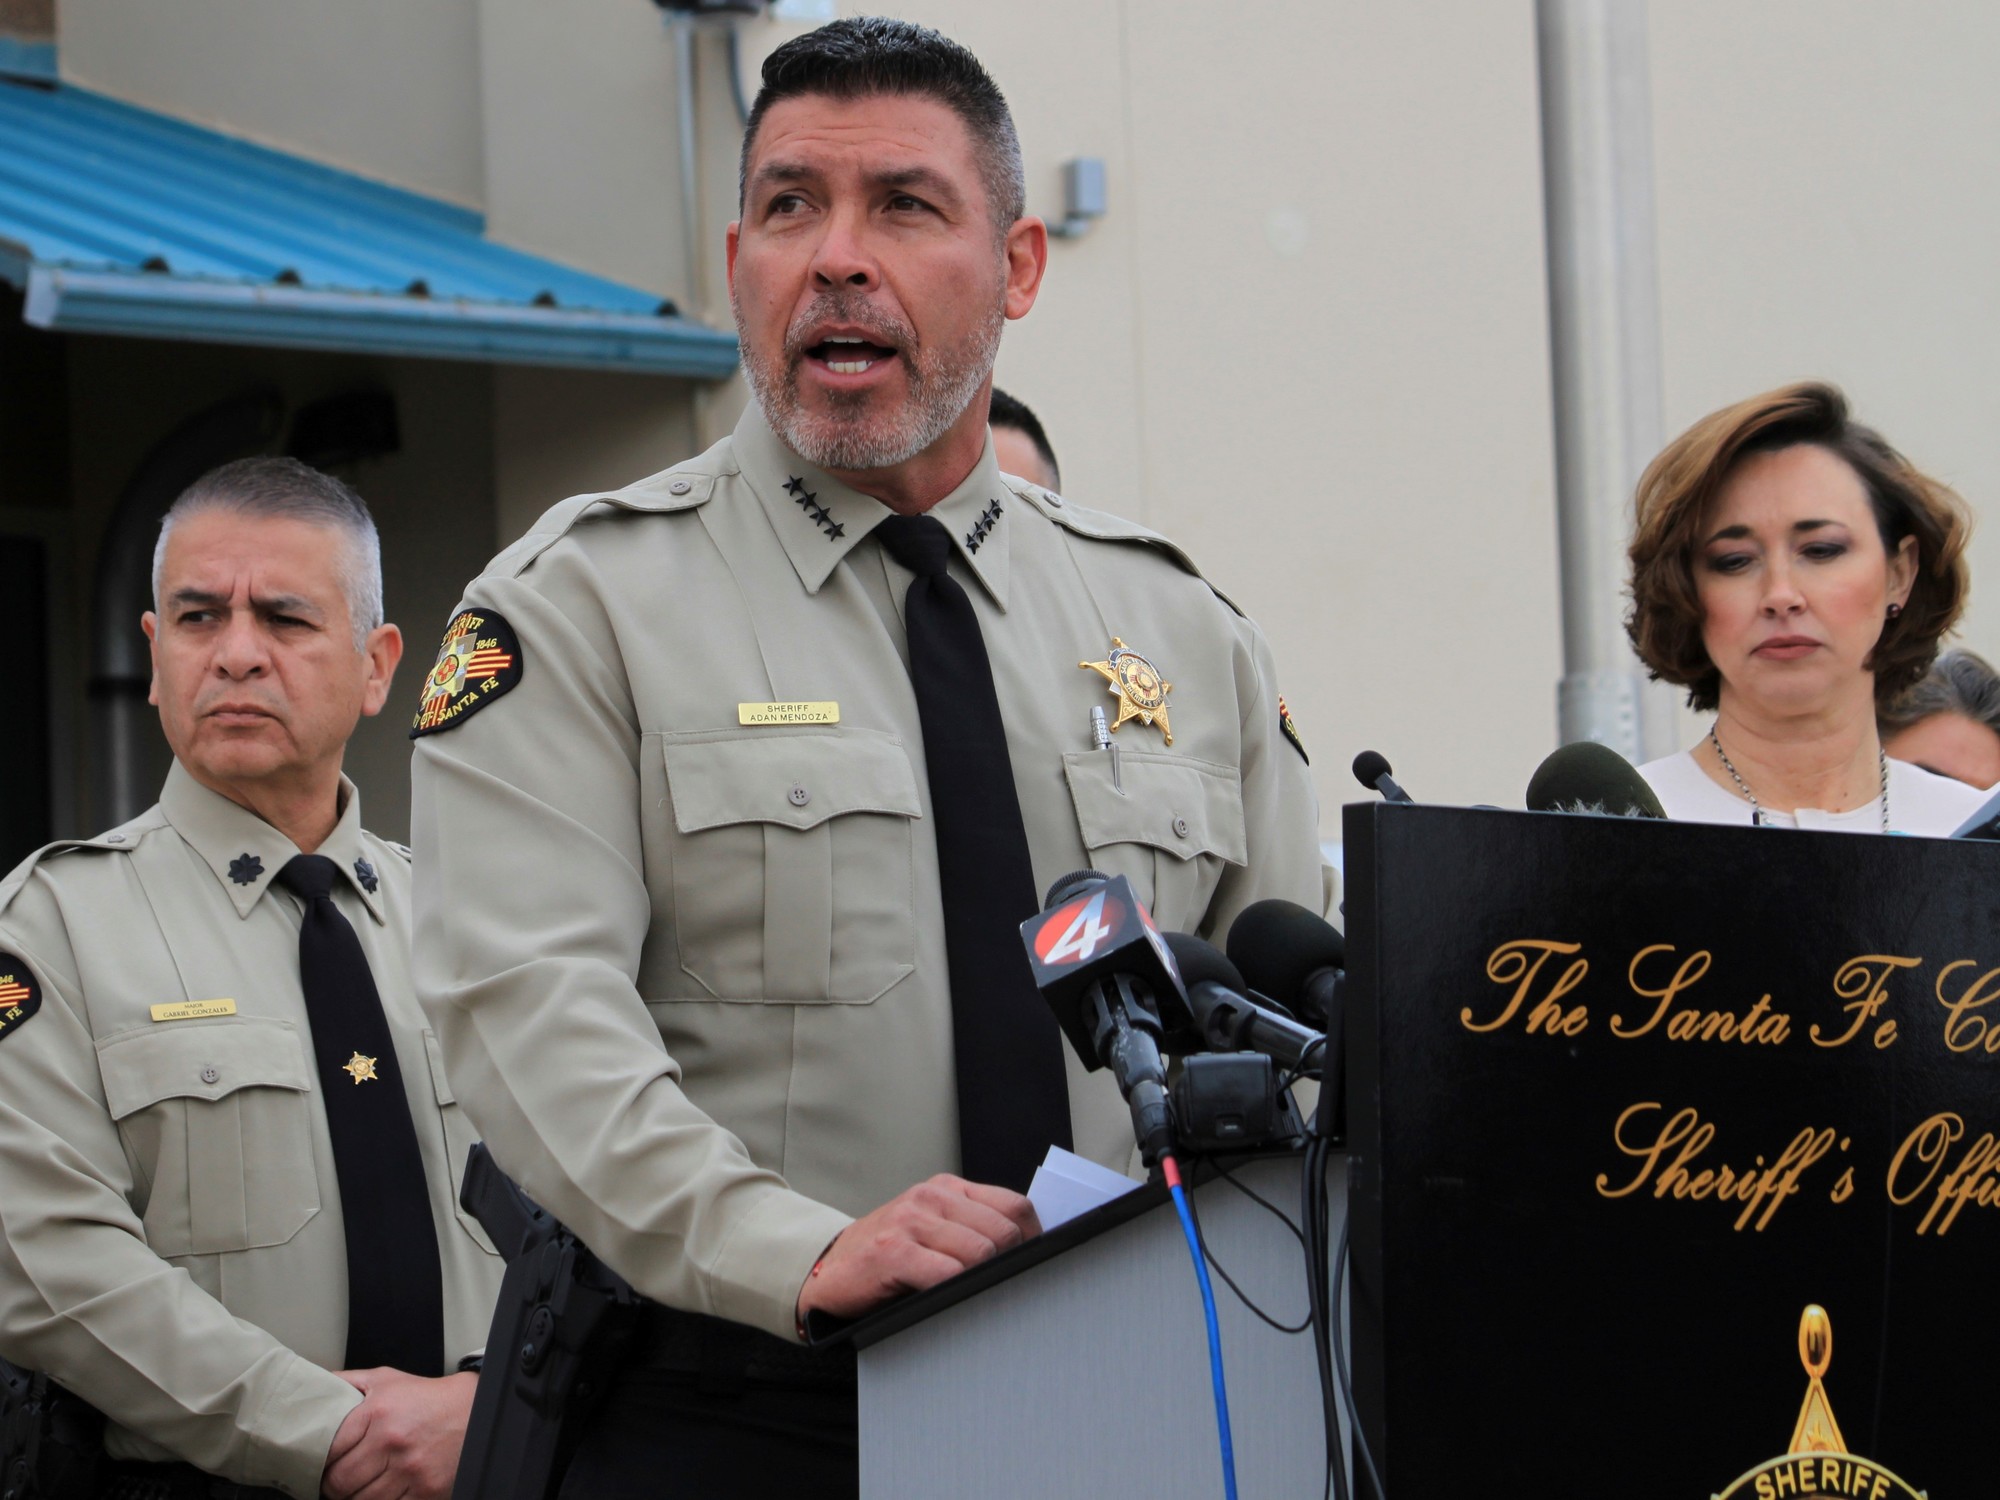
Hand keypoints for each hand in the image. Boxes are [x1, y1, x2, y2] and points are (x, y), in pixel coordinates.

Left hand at [321, 1368, 477, 1499]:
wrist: (472, 1410)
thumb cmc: (425, 1398)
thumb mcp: (385, 1380)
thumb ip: (346, 1383)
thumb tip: (312, 1389)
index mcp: (378, 1412)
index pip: (328, 1450)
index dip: (318, 1461)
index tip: (319, 1464)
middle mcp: (392, 1441)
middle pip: (339, 1483)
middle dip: (333, 1486)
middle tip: (336, 1482)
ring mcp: (410, 1469)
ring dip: (355, 1498)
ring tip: (358, 1487)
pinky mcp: (426, 1491)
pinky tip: (382, 1492)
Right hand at [796, 1174, 1041, 1325]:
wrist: (829, 1271)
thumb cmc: (886, 1255)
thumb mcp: (932, 1229)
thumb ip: (972, 1228)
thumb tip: (1027, 1252)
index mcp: (947, 1188)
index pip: (1014, 1205)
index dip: (1033, 1237)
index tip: (1033, 1262)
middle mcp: (931, 1197)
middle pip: (1003, 1231)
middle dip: (1010, 1264)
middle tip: (1000, 1287)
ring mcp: (911, 1221)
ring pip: (980, 1252)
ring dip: (982, 1280)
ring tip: (971, 1294)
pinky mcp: (893, 1250)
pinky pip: (947, 1274)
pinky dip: (955, 1291)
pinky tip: (944, 1298)